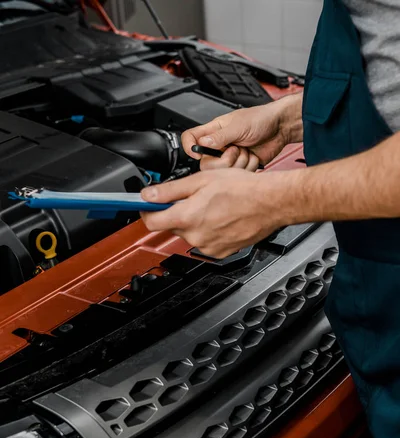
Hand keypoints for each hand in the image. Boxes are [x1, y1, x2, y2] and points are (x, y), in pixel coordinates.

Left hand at [140, 169, 284, 258]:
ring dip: (194, 221)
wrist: (271, 203)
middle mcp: (196, 236)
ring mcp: (209, 246)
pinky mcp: (221, 252)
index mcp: (188, 217)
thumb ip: (170, 190)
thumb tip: (148, 194)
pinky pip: (206, 241)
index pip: (152, 222)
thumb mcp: (201, 180)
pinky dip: (208, 231)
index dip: (146, 212)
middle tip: (193, 198)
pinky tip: (221, 217)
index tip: (147, 206)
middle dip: (177, 213)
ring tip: (212, 206)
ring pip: (190, 234)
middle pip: (172, 227)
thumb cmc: (243, 189)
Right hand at [181, 93, 302, 171]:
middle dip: (224, 162)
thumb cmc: (260, 119)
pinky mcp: (241, 167)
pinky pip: (239, 176)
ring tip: (247, 150)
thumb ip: (219, 137)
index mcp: (213, 132)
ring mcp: (230, 158)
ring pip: (224, 173)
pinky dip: (249, 167)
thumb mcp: (238, 126)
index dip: (189, 148)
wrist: (281, 128)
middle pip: (206, 165)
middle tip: (235, 149)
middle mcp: (219, 146)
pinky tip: (253, 157)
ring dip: (240, 162)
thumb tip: (202, 143)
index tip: (199, 155)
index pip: (191, 139)